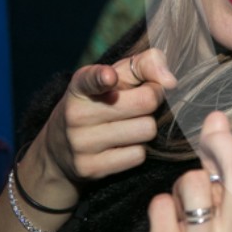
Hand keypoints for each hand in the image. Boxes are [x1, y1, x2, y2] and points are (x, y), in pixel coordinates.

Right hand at [29, 48, 176, 190]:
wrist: (61, 148)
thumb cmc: (102, 101)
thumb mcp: (117, 75)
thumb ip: (146, 64)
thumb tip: (170, 82)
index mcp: (81, 85)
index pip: (90, 79)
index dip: (102, 77)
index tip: (110, 77)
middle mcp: (77, 113)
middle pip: (146, 102)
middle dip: (152, 100)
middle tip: (141, 103)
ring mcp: (81, 143)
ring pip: (146, 130)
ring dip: (146, 127)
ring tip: (128, 125)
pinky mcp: (89, 167)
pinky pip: (138, 155)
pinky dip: (137, 150)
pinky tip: (121, 145)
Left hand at [115, 112, 231, 231]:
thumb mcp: (224, 220)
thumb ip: (224, 174)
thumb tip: (218, 120)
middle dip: (223, 142)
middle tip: (214, 129)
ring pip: (192, 181)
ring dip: (181, 188)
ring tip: (181, 214)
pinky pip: (160, 203)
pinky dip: (159, 208)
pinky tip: (163, 230)